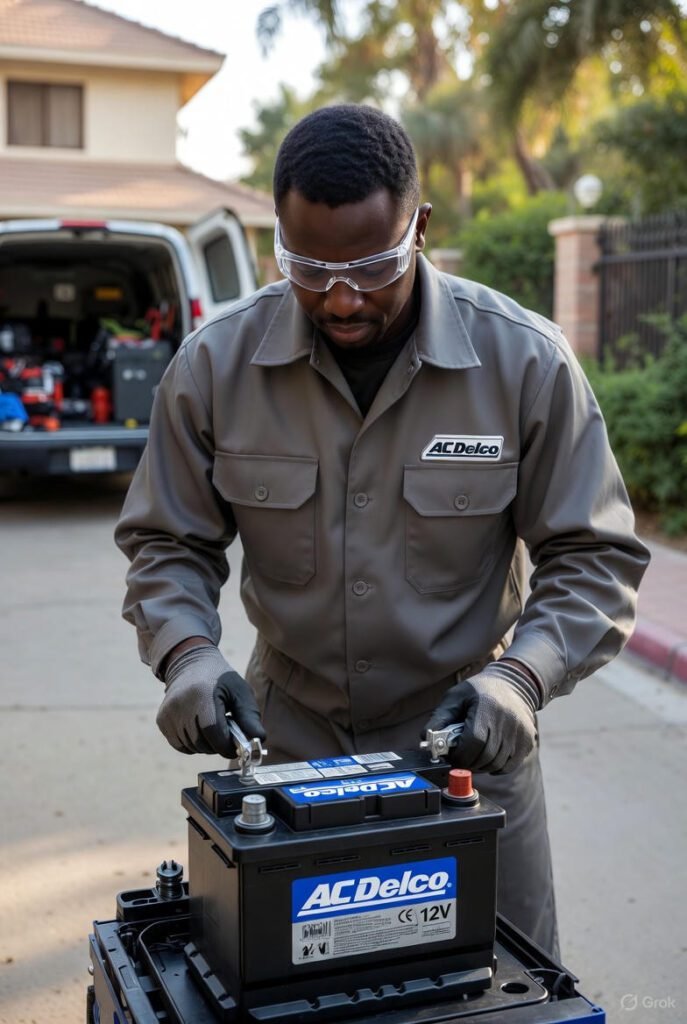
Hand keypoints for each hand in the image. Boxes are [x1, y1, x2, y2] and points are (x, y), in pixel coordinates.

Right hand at [157, 644, 265, 756]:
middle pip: (202, 742)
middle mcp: (181, 705)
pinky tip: (199, 728)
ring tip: (212, 727)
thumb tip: (259, 739)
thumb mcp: (240, 691)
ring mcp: (168, 713)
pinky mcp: (162, 720)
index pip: (214, 732)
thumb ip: (249, 716)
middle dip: (218, 745)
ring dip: (205, 745)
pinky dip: (192, 743)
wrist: (189, 663)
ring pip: (191, 746)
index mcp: (202, 695)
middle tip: (226, 735)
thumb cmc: (219, 678)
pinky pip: (179, 744)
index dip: (226, 745)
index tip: (236, 746)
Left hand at [424, 661, 540, 773]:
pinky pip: (508, 766)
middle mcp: (507, 720)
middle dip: (467, 762)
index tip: (451, 755)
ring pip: (496, 764)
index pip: (474, 741)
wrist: (514, 685)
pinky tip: (487, 756)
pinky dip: (495, 767)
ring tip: (472, 755)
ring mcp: (520, 732)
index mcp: (487, 706)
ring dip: (480, 766)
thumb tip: (425, 739)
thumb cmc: (479, 691)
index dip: (460, 754)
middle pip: (484, 756)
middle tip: (459, 758)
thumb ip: (440, 718)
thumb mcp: (456, 697)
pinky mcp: (528, 741)